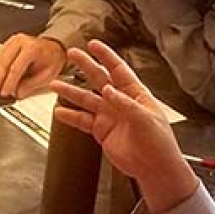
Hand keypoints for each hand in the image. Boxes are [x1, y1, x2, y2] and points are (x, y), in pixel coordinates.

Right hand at [0, 34, 65, 97]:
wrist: (53, 47)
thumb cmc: (52, 59)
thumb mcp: (48, 74)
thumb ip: (32, 84)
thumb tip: (17, 93)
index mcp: (32, 48)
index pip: (16, 67)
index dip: (9, 82)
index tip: (5, 92)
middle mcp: (20, 42)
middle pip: (3, 62)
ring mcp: (11, 42)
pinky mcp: (6, 45)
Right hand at [51, 40, 197, 213]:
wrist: (154, 169)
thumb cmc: (159, 144)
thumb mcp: (145, 120)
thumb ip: (125, 104)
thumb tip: (108, 90)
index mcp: (136, 95)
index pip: (119, 70)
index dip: (106, 56)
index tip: (93, 44)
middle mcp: (120, 102)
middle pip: (99, 79)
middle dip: (85, 65)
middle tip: (71, 54)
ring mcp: (109, 116)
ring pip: (86, 99)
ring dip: (71, 91)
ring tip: (55, 84)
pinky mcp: (101, 131)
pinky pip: (82, 121)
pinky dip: (70, 116)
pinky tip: (59, 112)